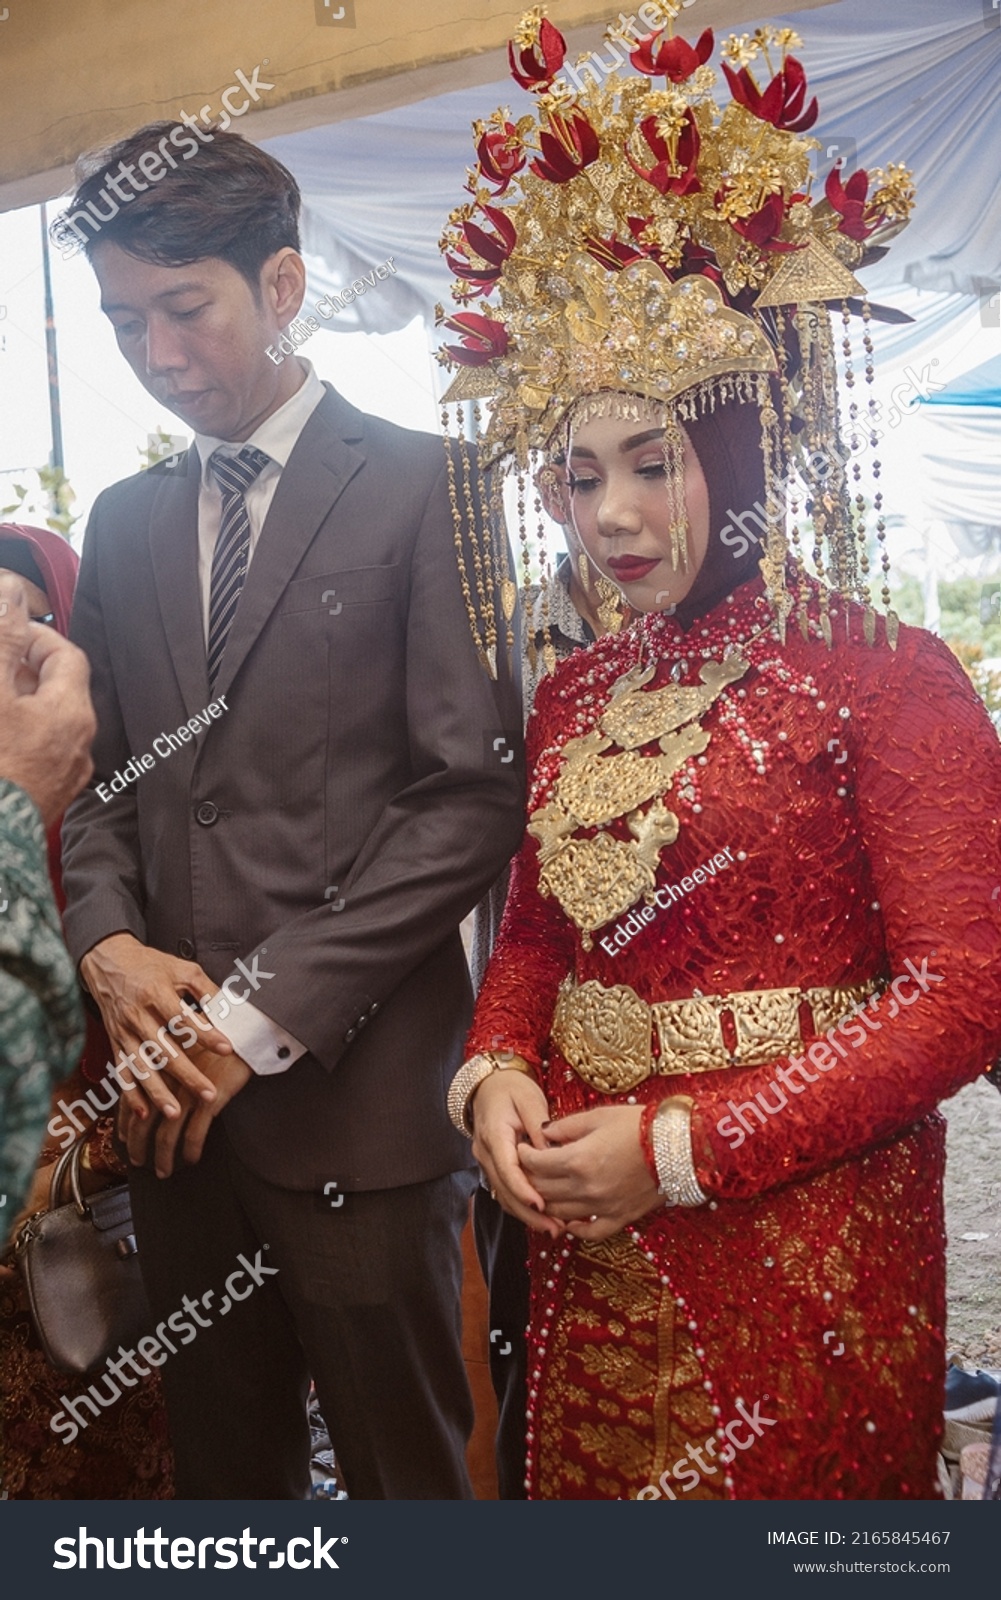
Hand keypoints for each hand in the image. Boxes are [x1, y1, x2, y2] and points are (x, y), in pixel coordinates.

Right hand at [0, 576, 95, 823]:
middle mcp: (79, 744)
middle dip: (24, 670)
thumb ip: (5, 641)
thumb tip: (12, 594)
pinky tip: (1, 738)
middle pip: (59, 689)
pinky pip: (40, 752)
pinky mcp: (47, 798)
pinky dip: (20, 734)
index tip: (9, 631)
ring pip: (48, 722)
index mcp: (72, 713)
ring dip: (20, 702)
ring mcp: (65, 775)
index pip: (67, 655)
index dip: (37, 637)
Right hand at [81, 932, 234, 1125]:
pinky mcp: (115, 1043)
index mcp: (156, 994)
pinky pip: (122, 1072)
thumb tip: (230, 1007)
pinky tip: (143, 1112)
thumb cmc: (150, 966)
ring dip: (158, 1093)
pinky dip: (130, 1094)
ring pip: (142, 1068)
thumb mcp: (181, 968)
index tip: (227, 1048)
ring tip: (176, 1113)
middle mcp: (138, 1016)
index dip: (206, 1035)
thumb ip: (205, 988)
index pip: (184, 1019)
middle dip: (187, 1075)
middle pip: (165, 1051)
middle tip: (208, 1094)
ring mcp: (124, 1032)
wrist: (108, 963)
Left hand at [119, 1049, 251, 1176]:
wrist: (242, 1029)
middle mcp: (165, 1082)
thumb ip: (164, 1063)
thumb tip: (154, 1082)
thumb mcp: (180, 1045)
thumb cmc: (213, 1037)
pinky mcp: (207, 1100)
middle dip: (137, 1146)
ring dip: (163, 1158)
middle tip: (137, 1162)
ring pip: (166, 1136)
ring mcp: (185, 1093)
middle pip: (142, 1123)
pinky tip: (191, 1159)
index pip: (129, 1101)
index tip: (123, 1138)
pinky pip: (194, 1134)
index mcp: (155, 1067)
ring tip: (164, 1171)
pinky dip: (190, 1151)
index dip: (124, 1123)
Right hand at [471, 1068, 563, 1238]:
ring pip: (503, 1195)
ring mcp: (486, 1162)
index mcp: (494, 1134)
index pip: (506, 1168)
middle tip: (555, 1228)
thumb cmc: (512, 1088)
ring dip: (526, 1215)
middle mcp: (485, 1152)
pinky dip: (521, 1205)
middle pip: (504, 1190)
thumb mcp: (529, 1099)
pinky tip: (541, 1216)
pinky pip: (505, 1190)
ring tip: (553, 1228)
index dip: (522, 1190)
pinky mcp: (494, 1167)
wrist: (490, 1085)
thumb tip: (553, 1156)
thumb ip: (540, 1127)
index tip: (541, 1205)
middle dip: (528, 1212)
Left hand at [519, 1105, 660, 1241]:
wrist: (680, 1145)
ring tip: (543, 1190)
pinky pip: (591, 1232)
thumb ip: (567, 1127)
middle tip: (528, 1168)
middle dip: (529, 1178)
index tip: (523, 1148)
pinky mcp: (621, 1218)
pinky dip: (576, 1229)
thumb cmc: (640, 1125)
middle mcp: (586, 1188)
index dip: (524, 1155)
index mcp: (578, 1160)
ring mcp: (603, 1207)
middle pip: (542, 1190)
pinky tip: (569, 1223)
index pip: (536, 1164)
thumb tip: (544, 1133)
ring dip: (546, 1203)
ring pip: (559, 1213)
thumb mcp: (599, 1116)